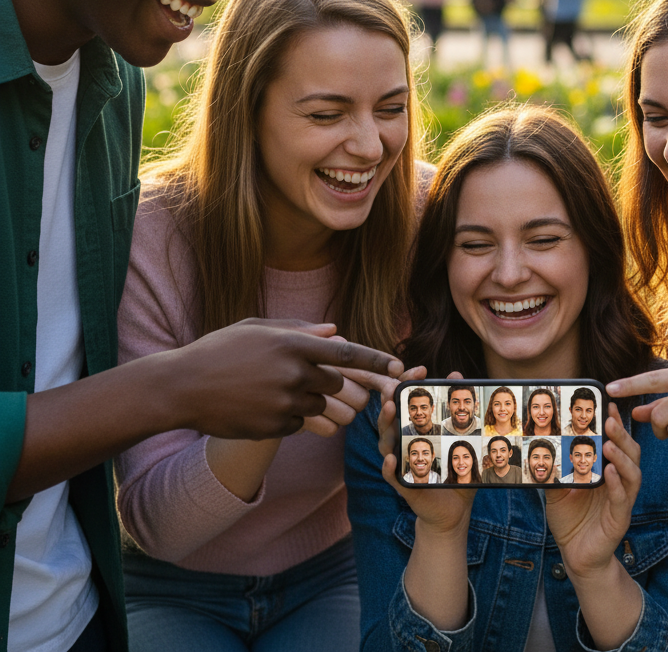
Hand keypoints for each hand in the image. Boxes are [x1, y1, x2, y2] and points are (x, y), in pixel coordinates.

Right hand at [167, 319, 402, 438]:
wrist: (181, 387)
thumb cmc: (220, 350)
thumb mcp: (258, 329)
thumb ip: (300, 330)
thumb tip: (335, 331)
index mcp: (292, 344)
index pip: (346, 354)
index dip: (375, 361)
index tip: (398, 368)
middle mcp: (293, 374)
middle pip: (336, 385)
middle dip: (330, 384)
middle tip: (305, 380)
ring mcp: (284, 403)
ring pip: (319, 408)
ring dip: (308, 402)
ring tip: (275, 392)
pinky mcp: (274, 427)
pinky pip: (298, 425)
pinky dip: (289, 419)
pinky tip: (261, 407)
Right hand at [378, 370, 474, 533]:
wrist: (452, 510)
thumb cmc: (453, 471)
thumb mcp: (458, 438)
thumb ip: (455, 408)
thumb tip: (456, 375)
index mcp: (413, 428)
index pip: (405, 399)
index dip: (408, 382)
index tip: (420, 369)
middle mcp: (402, 442)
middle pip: (391, 415)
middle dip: (390, 397)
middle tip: (394, 383)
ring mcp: (400, 462)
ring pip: (385, 440)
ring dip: (386, 423)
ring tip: (390, 409)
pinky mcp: (402, 484)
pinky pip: (391, 474)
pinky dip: (389, 466)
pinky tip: (392, 457)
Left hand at [545, 404, 640, 576]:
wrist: (576, 556)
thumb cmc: (571, 521)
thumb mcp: (557, 490)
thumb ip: (554, 470)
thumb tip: (537, 446)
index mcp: (606, 471)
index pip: (615, 442)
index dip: (615, 423)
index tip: (608, 403)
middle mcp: (618, 482)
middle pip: (629, 452)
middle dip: (621, 434)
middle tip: (610, 418)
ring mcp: (621, 500)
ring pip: (632, 473)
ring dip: (621, 456)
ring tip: (608, 443)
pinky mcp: (619, 518)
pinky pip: (623, 499)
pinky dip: (617, 484)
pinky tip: (609, 472)